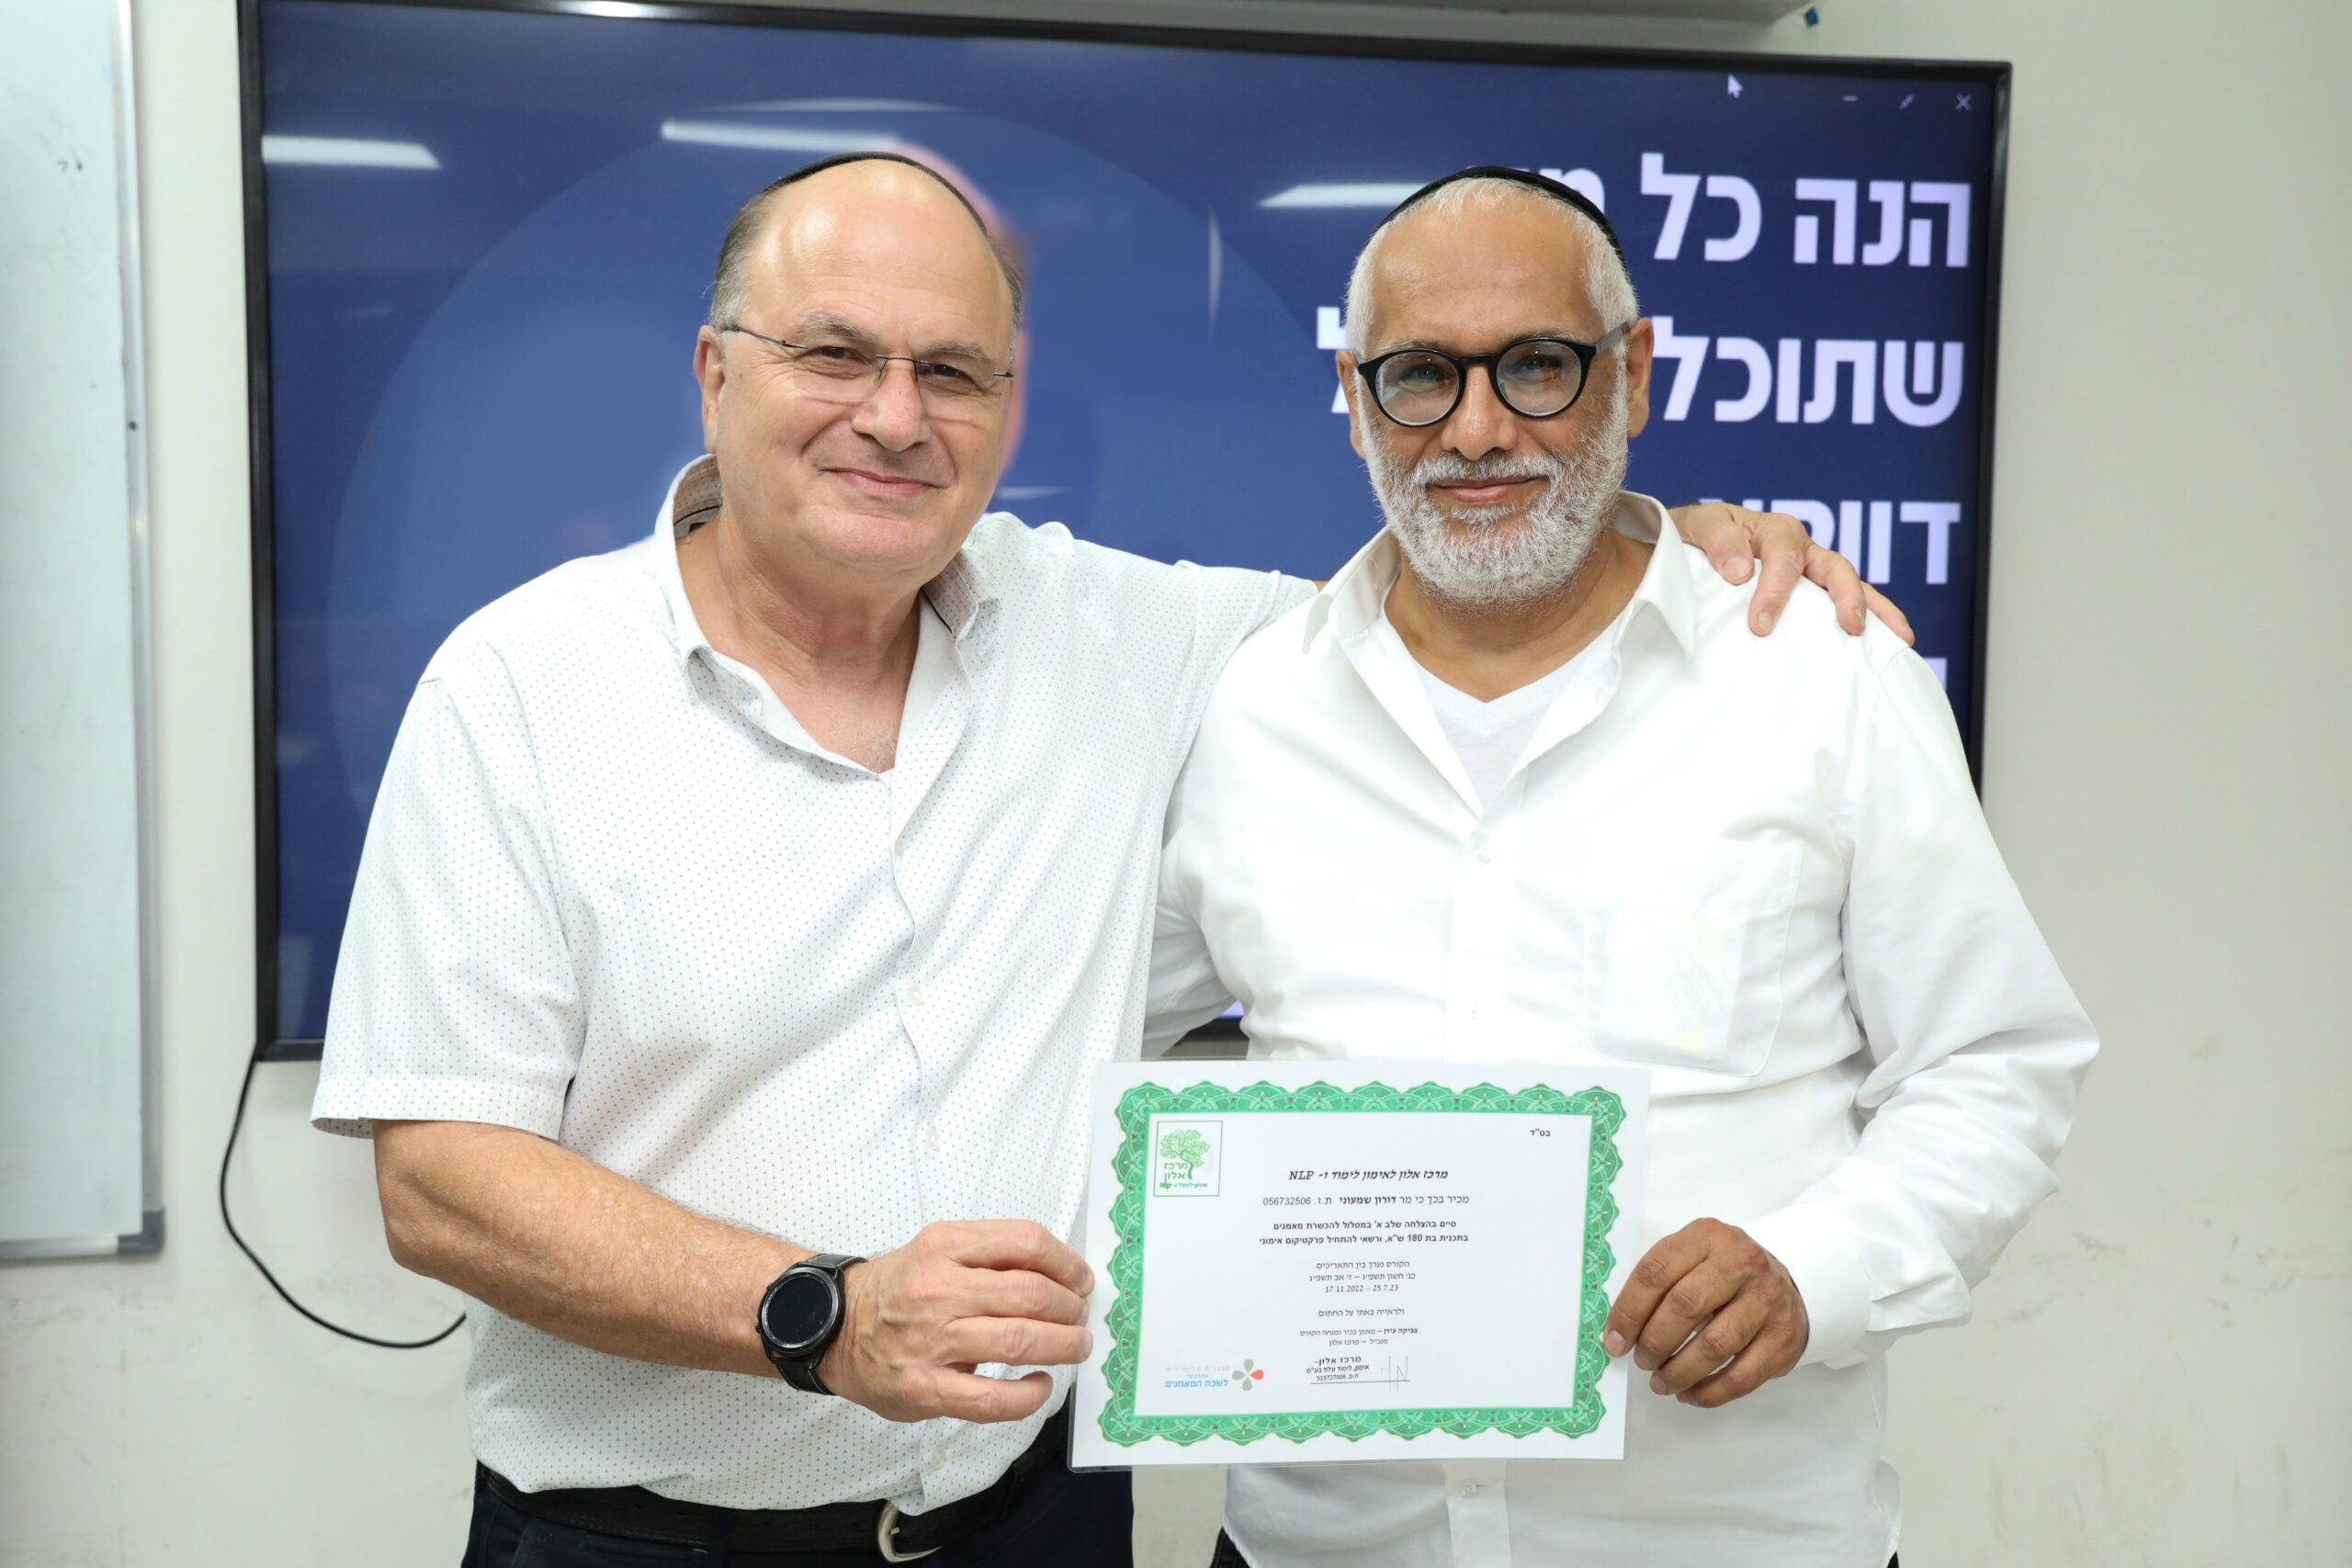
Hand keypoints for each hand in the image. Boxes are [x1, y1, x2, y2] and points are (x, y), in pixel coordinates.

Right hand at [817, 1220, 1093, 1423]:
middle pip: (1030, 1293)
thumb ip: (990, 1254)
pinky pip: (990, 1399)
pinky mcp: (925, 1388)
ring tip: (1076, 1347)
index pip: (1025, 1241)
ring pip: (1017, 1340)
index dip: (1067, 1262)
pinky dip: (1028, 1395)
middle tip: (1081, 1317)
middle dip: (1070, 1307)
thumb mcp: (937, 1248)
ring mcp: (931, 1341)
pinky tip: (1040, 1386)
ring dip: (1062, 1345)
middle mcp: (938, 1289)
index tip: (1082, 1279)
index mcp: (945, 1246)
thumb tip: (1059, 1273)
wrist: (834, 1328)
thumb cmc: (898, 1288)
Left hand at [1602, 1218, 1807, 1409]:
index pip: (1657, 1272)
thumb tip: (1619, 1332)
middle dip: (1654, 1341)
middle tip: (1642, 1360)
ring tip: (1661, 1381)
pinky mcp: (1783, 1338)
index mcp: (1707, 1236)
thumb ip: (1658, 1283)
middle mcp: (1742, 1264)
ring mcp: (1767, 1301)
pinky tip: (1690, 1394)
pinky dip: (1709, 1393)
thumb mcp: (1691, 1257)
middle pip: (1686, 1306)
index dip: (1629, 1311)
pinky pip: (1742, 1377)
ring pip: (1714, 1345)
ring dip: (1679, 1372)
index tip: (1615, 1340)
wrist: (1783, 1282)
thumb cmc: (1722, 1273)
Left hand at [1668, 501, 1915, 644]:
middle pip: (1836, 569)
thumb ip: (1718, 541)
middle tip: (1852, 627)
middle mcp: (1803, 551)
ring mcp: (1812, 575)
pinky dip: (1868, 623)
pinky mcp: (1813, 597)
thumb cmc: (1700, 535)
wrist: (1693, 543)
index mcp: (1777, 532)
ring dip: (1877, 611)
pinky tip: (1884, 648)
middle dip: (1847, 598)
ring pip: (1852, 588)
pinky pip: (1842, 607)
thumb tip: (1741, 571)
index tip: (1760, 624)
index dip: (1775, 592)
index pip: (1784, 561)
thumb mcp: (1701, 526)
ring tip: (1901, 638)